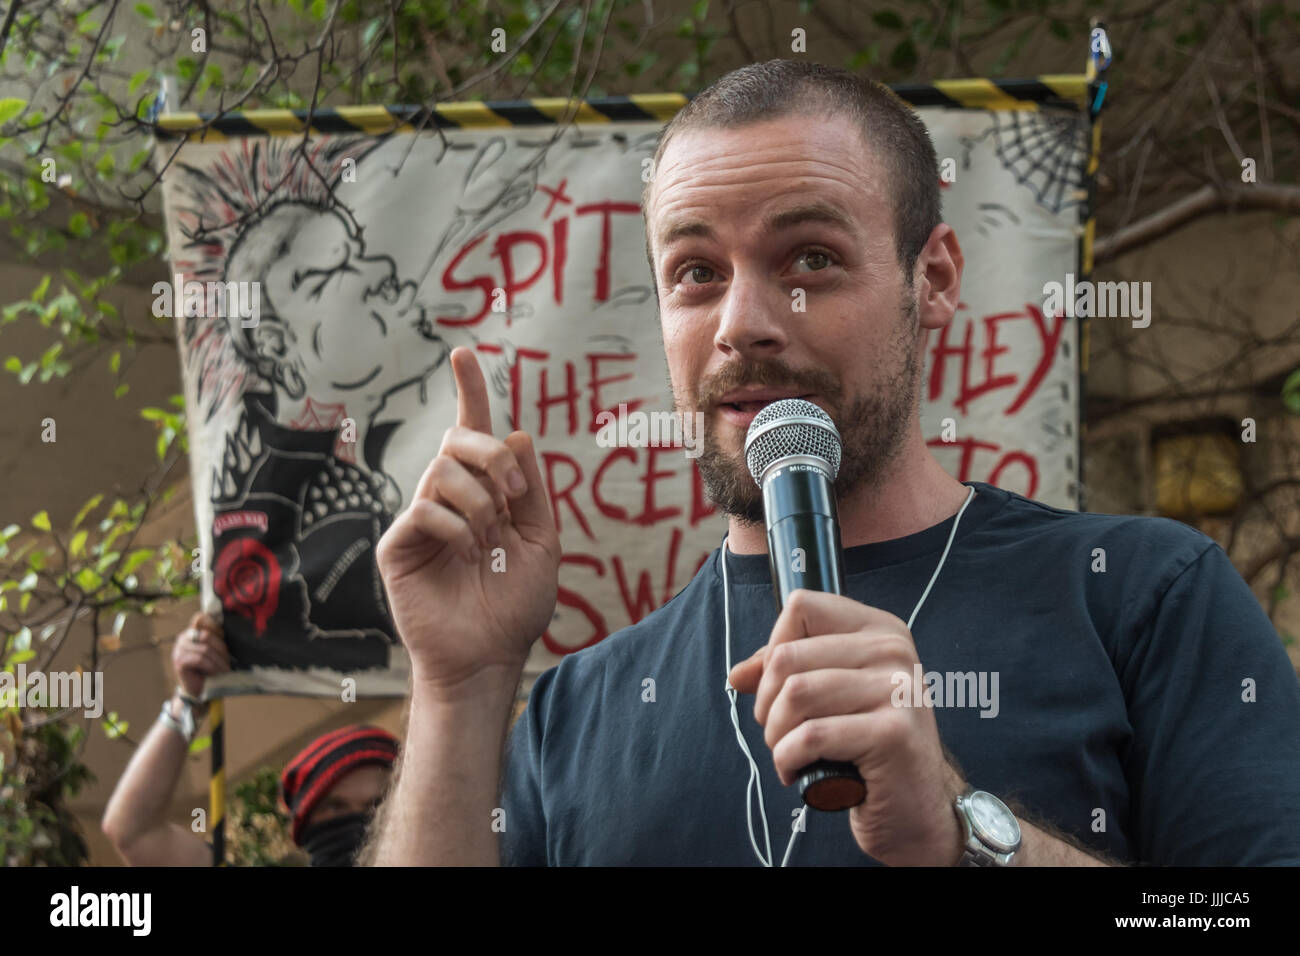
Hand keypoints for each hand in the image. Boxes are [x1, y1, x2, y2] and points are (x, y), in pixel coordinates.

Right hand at [171, 612, 228, 699]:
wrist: (200, 689)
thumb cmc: (210, 668)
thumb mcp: (215, 649)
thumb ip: (216, 637)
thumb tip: (229, 625)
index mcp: (192, 631)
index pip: (200, 618)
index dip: (215, 626)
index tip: (224, 638)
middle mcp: (183, 638)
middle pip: (206, 635)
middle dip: (221, 649)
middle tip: (228, 661)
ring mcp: (179, 649)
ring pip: (205, 649)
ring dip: (218, 661)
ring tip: (224, 669)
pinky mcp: (179, 662)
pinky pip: (200, 659)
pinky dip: (211, 666)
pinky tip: (215, 673)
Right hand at [375, 347, 559, 691]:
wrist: (490, 655)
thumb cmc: (515, 605)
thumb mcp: (542, 541)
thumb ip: (532, 490)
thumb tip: (517, 434)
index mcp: (483, 493)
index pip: (473, 431)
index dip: (469, 390)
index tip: (464, 353)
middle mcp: (449, 499)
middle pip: (459, 439)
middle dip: (491, 455)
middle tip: (513, 495)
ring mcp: (420, 520)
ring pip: (443, 471)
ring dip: (479, 501)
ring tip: (488, 540)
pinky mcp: (398, 545)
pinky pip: (425, 510)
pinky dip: (455, 527)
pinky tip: (464, 553)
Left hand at [728, 589, 966, 865]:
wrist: (915, 810)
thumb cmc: (868, 751)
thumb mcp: (831, 698)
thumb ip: (786, 674)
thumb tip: (738, 673)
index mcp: (880, 630)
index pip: (802, 607)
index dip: (775, 649)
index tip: (782, 687)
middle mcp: (894, 651)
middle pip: (788, 656)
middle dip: (766, 704)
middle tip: (782, 733)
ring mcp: (897, 690)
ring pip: (794, 694)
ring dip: (776, 734)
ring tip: (791, 753)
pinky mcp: (892, 733)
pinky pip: (809, 736)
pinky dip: (787, 760)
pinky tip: (798, 772)